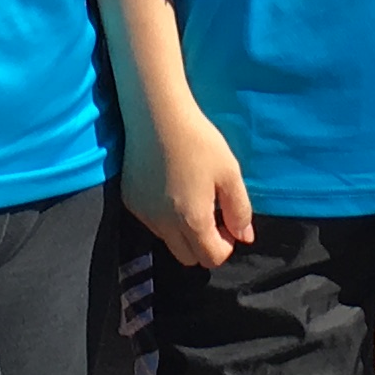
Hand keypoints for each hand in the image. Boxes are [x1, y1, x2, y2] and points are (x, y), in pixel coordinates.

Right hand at [125, 102, 254, 270]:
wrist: (157, 116)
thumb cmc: (200, 142)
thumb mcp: (230, 173)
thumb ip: (240, 210)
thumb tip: (244, 237)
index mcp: (192, 221)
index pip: (212, 258)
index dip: (226, 244)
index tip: (227, 218)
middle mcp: (164, 225)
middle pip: (188, 258)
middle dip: (204, 244)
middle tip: (212, 213)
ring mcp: (144, 215)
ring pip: (169, 241)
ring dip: (184, 232)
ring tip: (191, 197)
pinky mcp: (130, 202)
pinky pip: (152, 223)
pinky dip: (165, 217)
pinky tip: (170, 187)